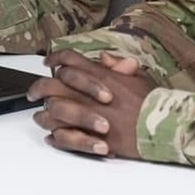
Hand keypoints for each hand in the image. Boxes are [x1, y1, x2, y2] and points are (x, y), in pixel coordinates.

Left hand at [27, 50, 156, 158]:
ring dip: (43, 113)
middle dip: (38, 87)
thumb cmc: (153, 102)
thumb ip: (118, 65)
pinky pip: (63, 135)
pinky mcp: (90, 135)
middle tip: (32, 92)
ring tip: (40, 116)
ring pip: (52, 110)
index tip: (48, 62)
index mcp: (102, 75)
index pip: (70, 60)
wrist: (161, 126)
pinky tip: (52, 136)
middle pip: (52, 84)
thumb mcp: (139, 75)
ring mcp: (88, 114)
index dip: (55, 58)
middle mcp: (90, 93)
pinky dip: (55, 136)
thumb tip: (104, 58)